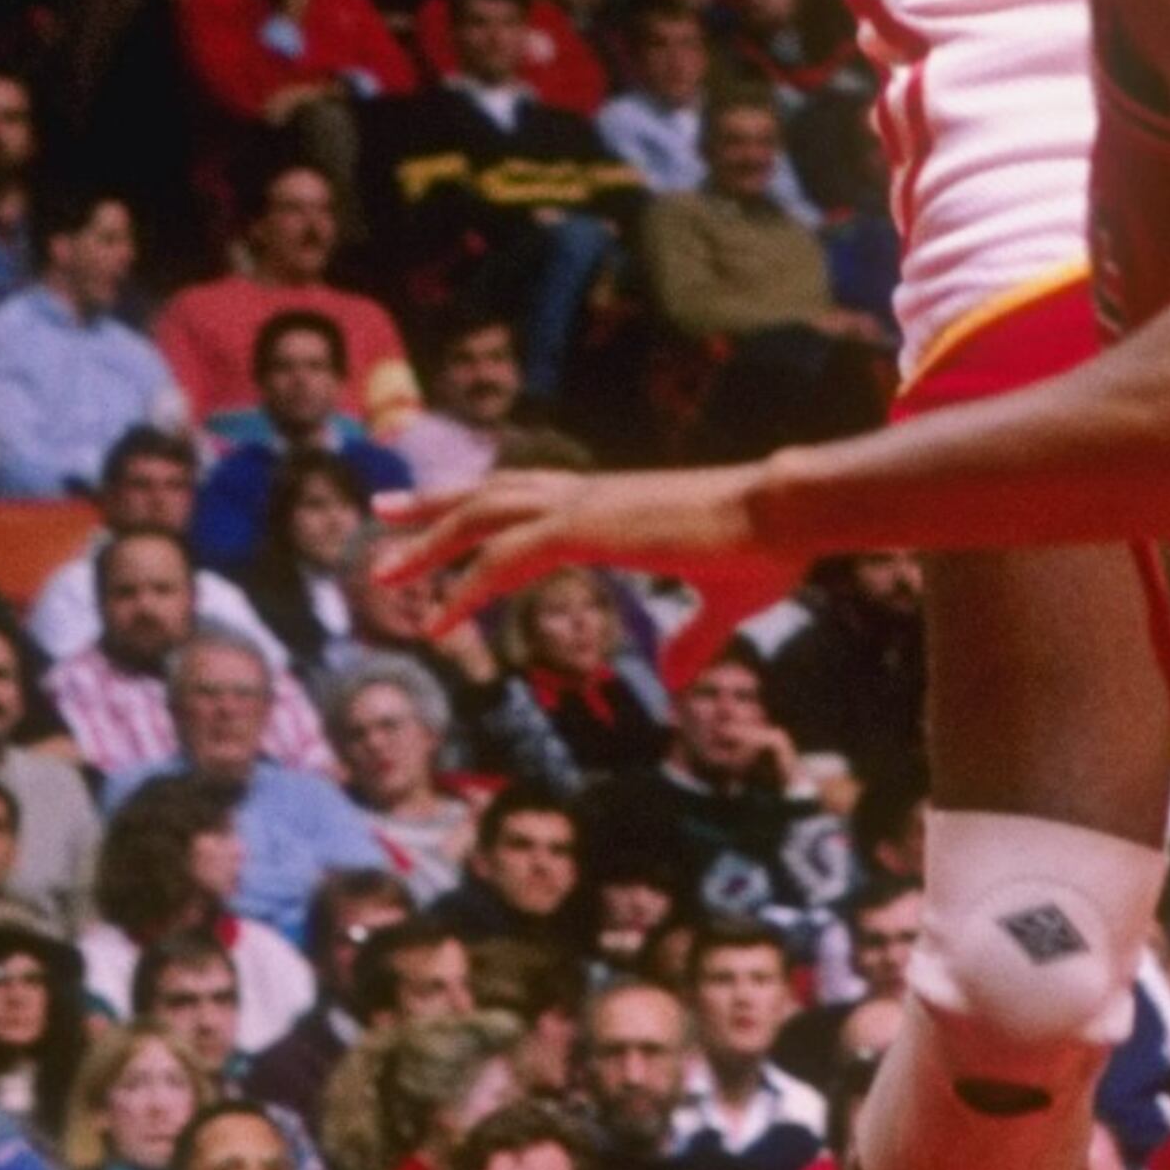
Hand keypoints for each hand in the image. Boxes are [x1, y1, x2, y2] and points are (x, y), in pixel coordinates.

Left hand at [381, 463, 797, 658]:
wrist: (788, 514)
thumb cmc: (766, 550)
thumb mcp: (723, 607)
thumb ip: (691, 639)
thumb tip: (674, 676)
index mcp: (614, 504)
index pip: (528, 500)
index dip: (484, 512)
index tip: (445, 526)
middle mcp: (589, 495)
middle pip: (489, 493)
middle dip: (432, 506)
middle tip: (381, 515)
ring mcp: (585, 507)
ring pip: (483, 515)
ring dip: (429, 541)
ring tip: (381, 569)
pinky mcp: (588, 528)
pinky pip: (508, 557)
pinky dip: (466, 585)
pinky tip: (436, 618)